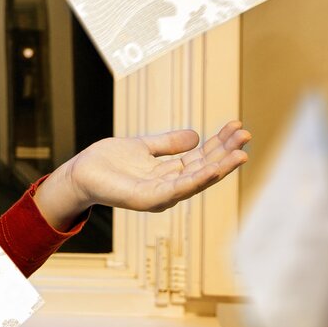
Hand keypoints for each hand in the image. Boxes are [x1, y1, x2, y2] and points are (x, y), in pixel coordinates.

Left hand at [34, 122, 249, 229]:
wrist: (81, 173)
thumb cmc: (108, 162)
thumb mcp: (144, 147)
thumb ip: (169, 144)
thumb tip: (196, 135)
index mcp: (169, 174)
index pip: (201, 158)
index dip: (220, 144)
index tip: (236, 127)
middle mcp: (170, 187)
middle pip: (204, 168)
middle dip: (226, 153)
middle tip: (246, 135)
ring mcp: (160, 195)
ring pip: (196, 180)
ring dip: (220, 167)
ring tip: (241, 153)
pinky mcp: (148, 199)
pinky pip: (177, 189)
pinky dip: (197, 179)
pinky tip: (214, 168)